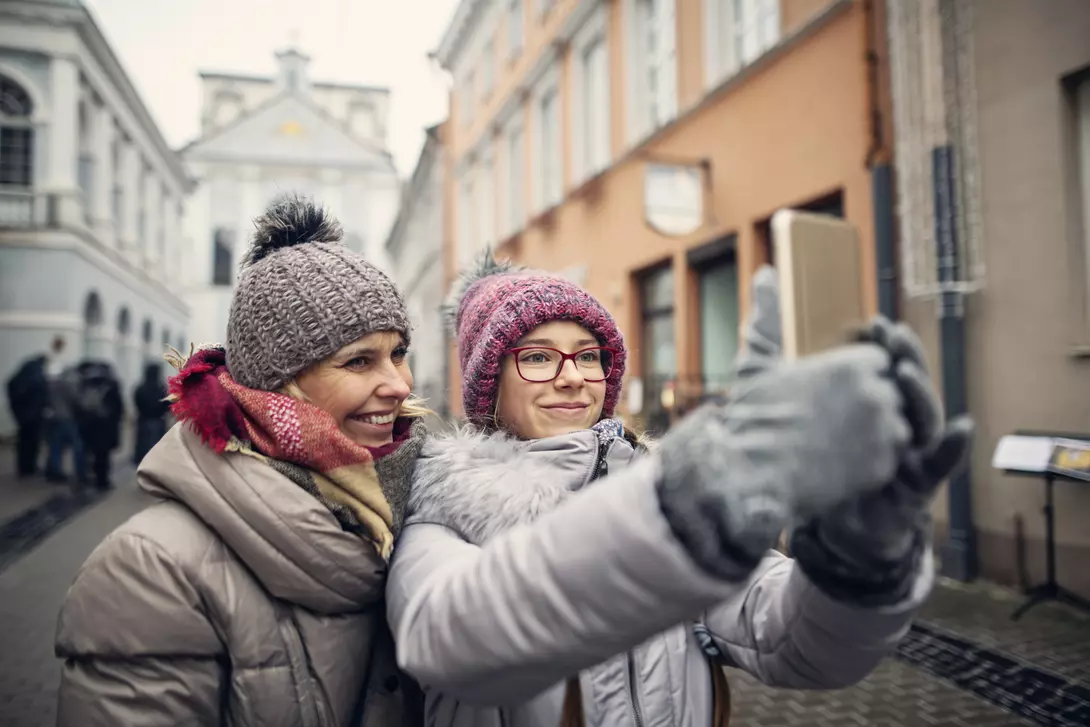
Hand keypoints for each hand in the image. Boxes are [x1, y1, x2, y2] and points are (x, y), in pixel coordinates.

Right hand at [656, 269, 910, 580]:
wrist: (745, 476)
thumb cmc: (749, 417)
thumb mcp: (758, 362)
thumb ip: (769, 316)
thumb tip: (766, 274)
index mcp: (852, 365)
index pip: (879, 362)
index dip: (857, 377)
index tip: (834, 392)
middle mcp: (875, 395)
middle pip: (890, 394)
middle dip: (868, 405)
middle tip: (831, 423)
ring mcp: (883, 434)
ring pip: (895, 428)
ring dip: (874, 435)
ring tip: (835, 445)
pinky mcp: (882, 469)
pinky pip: (889, 461)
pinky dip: (870, 463)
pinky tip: (839, 464)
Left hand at [789, 319, 973, 604]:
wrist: (828, 526)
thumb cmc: (815, 466)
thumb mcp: (791, 414)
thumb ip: (777, 365)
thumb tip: (760, 306)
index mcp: (868, 405)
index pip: (882, 367)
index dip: (881, 346)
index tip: (872, 326)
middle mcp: (894, 423)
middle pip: (906, 384)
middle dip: (903, 358)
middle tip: (893, 336)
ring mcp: (910, 451)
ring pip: (923, 416)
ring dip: (921, 393)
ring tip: (905, 372)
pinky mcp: (919, 482)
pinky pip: (940, 462)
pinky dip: (953, 445)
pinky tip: (961, 427)